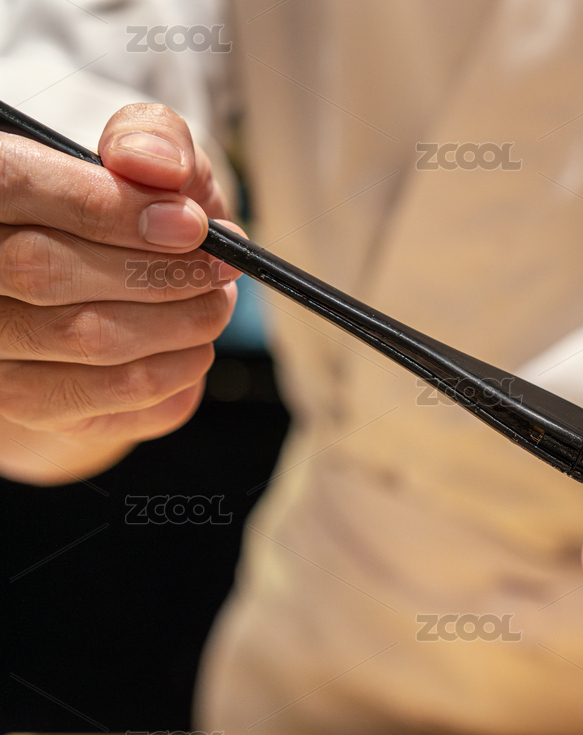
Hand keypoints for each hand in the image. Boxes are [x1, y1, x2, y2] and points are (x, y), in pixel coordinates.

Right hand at [0, 103, 241, 484]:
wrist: (108, 294)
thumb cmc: (127, 215)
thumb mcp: (145, 160)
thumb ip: (150, 138)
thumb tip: (157, 165)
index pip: (13, 185)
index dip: (106, 206)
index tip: (190, 224)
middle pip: (45, 269)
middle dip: (158, 271)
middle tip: (219, 269)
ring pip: (83, 338)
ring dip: (177, 322)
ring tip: (214, 304)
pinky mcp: (23, 404)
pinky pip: (105, 396)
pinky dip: (173, 372)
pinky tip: (194, 349)